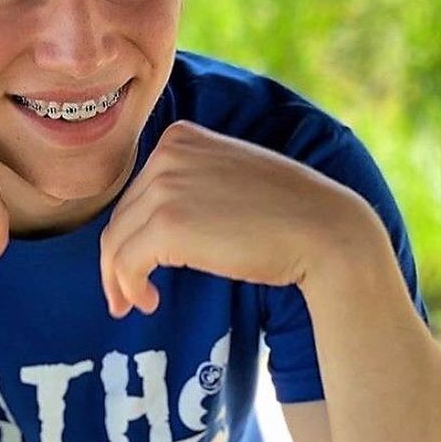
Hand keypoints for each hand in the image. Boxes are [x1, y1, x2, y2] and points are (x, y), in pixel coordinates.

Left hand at [100, 119, 367, 316]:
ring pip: (117, 240)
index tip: (136, 260)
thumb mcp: (227, 175)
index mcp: (181, 137)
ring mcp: (165, 186)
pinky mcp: (168, 225)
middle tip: (123, 295)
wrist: (325, 229)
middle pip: (122, 215)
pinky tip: (149, 301)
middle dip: (118, 258)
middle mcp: (167, 154)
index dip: (131, 230)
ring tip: (132, 304)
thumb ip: (189, 181)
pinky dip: (128, 286)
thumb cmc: (284, 211)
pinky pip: (126, 261)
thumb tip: (148, 221)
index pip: (137, 191)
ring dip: (118, 278)